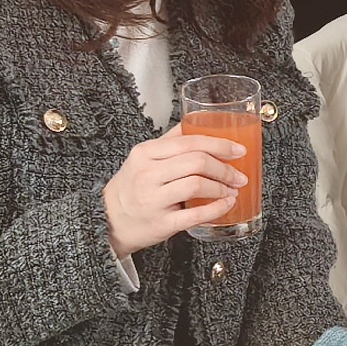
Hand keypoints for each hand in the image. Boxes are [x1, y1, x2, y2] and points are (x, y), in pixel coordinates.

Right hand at [102, 129, 250, 252]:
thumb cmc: (130, 187)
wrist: (108, 219)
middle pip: (197, 162)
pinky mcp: (161, 223)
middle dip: (225, 168)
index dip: (220, 144)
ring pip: (197, 186)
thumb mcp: (143, 158)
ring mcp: (153, 200)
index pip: (189, 141)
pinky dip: (216, 209)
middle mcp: (147, 174)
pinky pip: (195, 214)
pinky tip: (226, 204)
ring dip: (221, 187)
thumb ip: (170, 140)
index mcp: (145, 153)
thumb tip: (201, 122)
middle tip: (238, 174)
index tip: (238, 150)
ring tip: (232, 189)